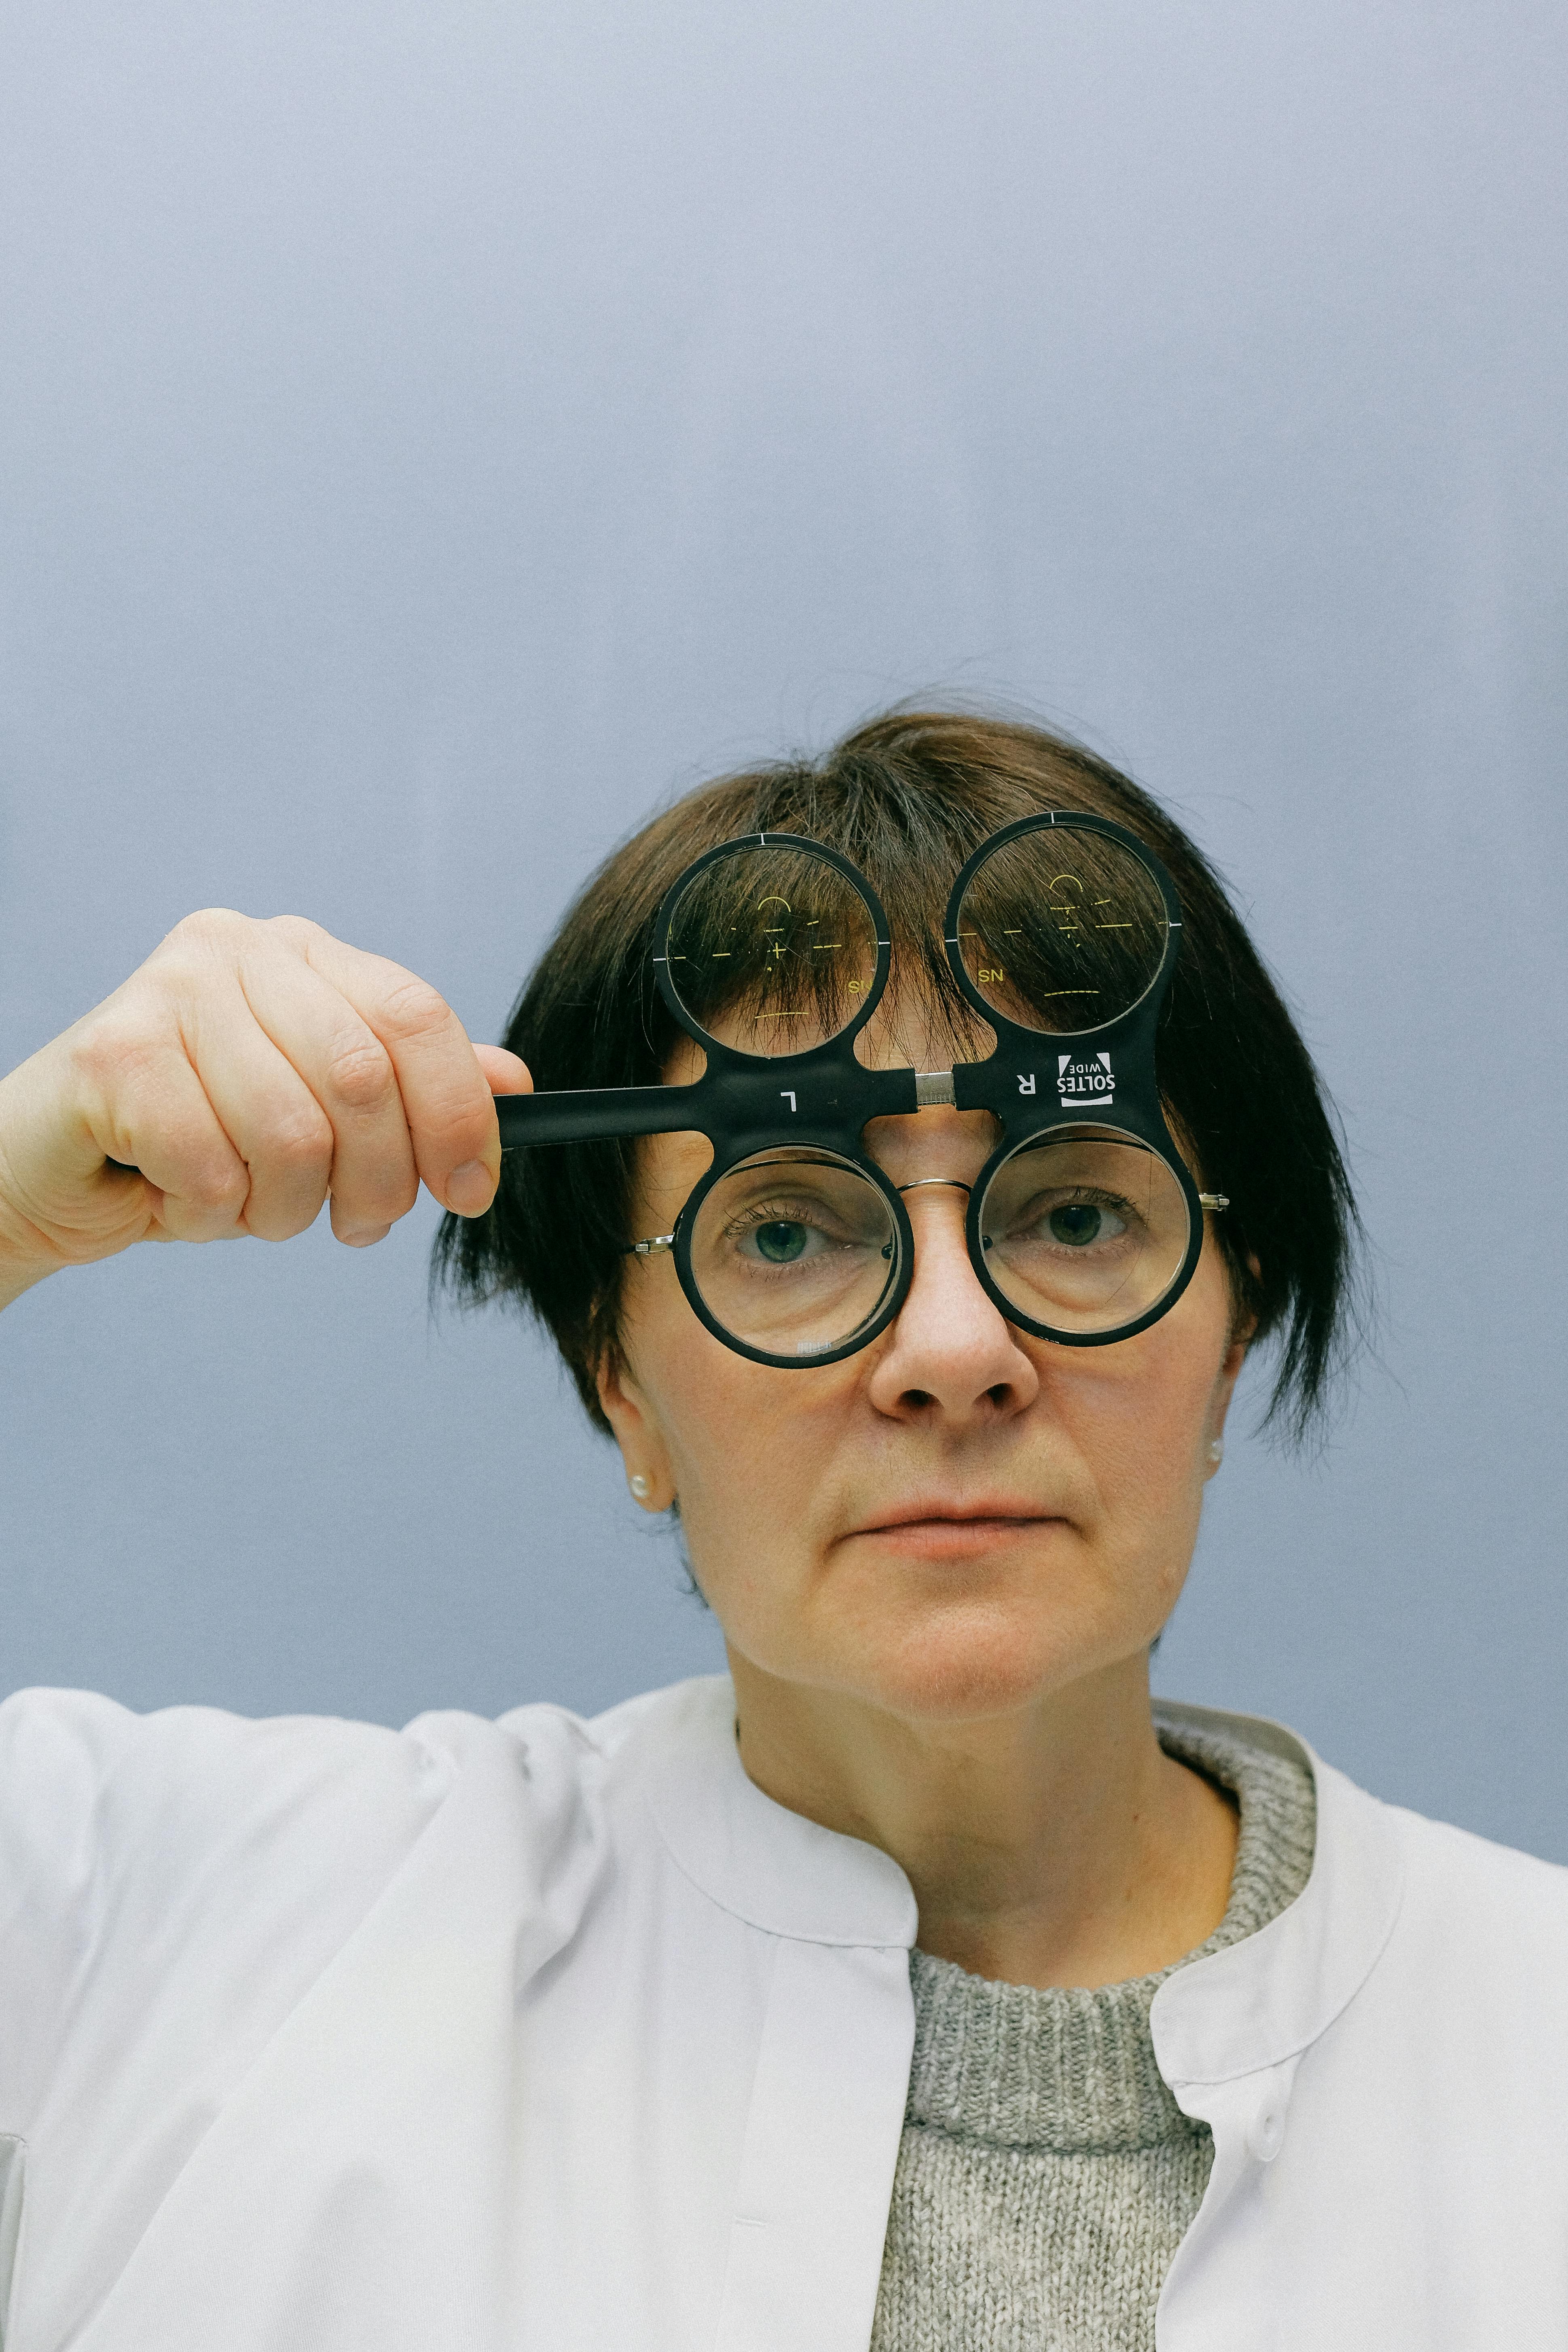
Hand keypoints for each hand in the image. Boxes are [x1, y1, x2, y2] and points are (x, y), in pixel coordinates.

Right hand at [0, 909, 530, 1307]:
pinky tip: (178, 1195)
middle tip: (351, 1225)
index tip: (470, 1192)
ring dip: (282, 1209)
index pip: (418, 1017)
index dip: (458, 1115)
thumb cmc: (200, 1140)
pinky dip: (210, 1213)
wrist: (59, 1170)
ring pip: (291, 1137)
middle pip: (364, 1081)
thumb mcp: (323, 1114)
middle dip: (375, 1182)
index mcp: (303, 951)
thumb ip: (414, 1088)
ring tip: (246, 1205)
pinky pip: (214, 1170)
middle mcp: (239, 948)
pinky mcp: (113, 1054)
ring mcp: (169, 991)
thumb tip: (514, 1084)